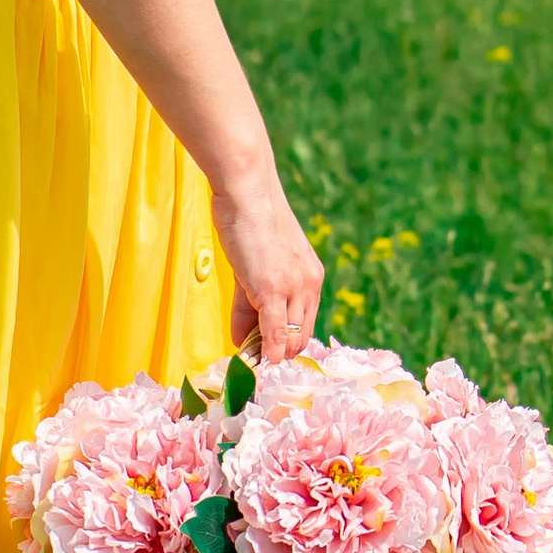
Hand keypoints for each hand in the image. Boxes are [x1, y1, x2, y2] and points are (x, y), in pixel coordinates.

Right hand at [211, 172, 320, 360]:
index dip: (287, 344)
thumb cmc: (249, 222)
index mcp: (312, 278)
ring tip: (248, 359)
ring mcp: (293, 288)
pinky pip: (274, 333)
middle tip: (253, 360)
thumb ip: (250, 304)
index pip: (305, 325)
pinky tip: (252, 358)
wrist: (248, 192)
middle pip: (300, 337)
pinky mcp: (273, 290)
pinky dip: (266, 352)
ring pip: (289, 339)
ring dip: (269, 355)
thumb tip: (241, 339)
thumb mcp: (257, 265)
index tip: (267, 353)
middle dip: (278, 354)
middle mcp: (310, 285)